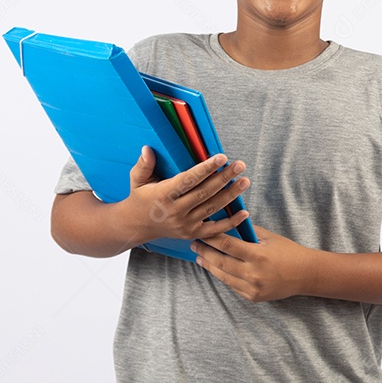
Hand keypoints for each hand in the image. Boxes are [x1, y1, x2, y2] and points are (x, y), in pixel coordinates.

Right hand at [123, 146, 250, 242]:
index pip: (188, 180)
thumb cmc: (140, 197)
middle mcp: (176, 211)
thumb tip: (147, 149)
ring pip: (212, 208)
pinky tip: (244, 212)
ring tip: (245, 181)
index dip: (206, 169)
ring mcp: (185, 224)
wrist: (136, 226)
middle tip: (240, 165)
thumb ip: (143, 164)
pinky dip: (231, 222)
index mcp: (163, 195)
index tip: (221, 158)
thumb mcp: (137, 180)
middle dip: (224, 178)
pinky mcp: (192, 233)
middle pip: (205, 193)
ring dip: (231, 195)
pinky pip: (215, 229)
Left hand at [192, 225, 315, 302]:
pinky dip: (223, 276)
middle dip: (205, 252)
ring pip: (224, 276)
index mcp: (258, 255)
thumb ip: (248, 231)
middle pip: (221, 262)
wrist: (305, 274)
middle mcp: (254, 274)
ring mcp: (253, 288)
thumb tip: (227, 221)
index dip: (211, 238)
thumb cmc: (288, 251)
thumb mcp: (269, 237)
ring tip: (200, 257)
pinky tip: (216, 268)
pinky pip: (232, 286)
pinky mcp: (253, 297)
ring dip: (210, 266)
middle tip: (194, 244)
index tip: (201, 231)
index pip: (227, 245)